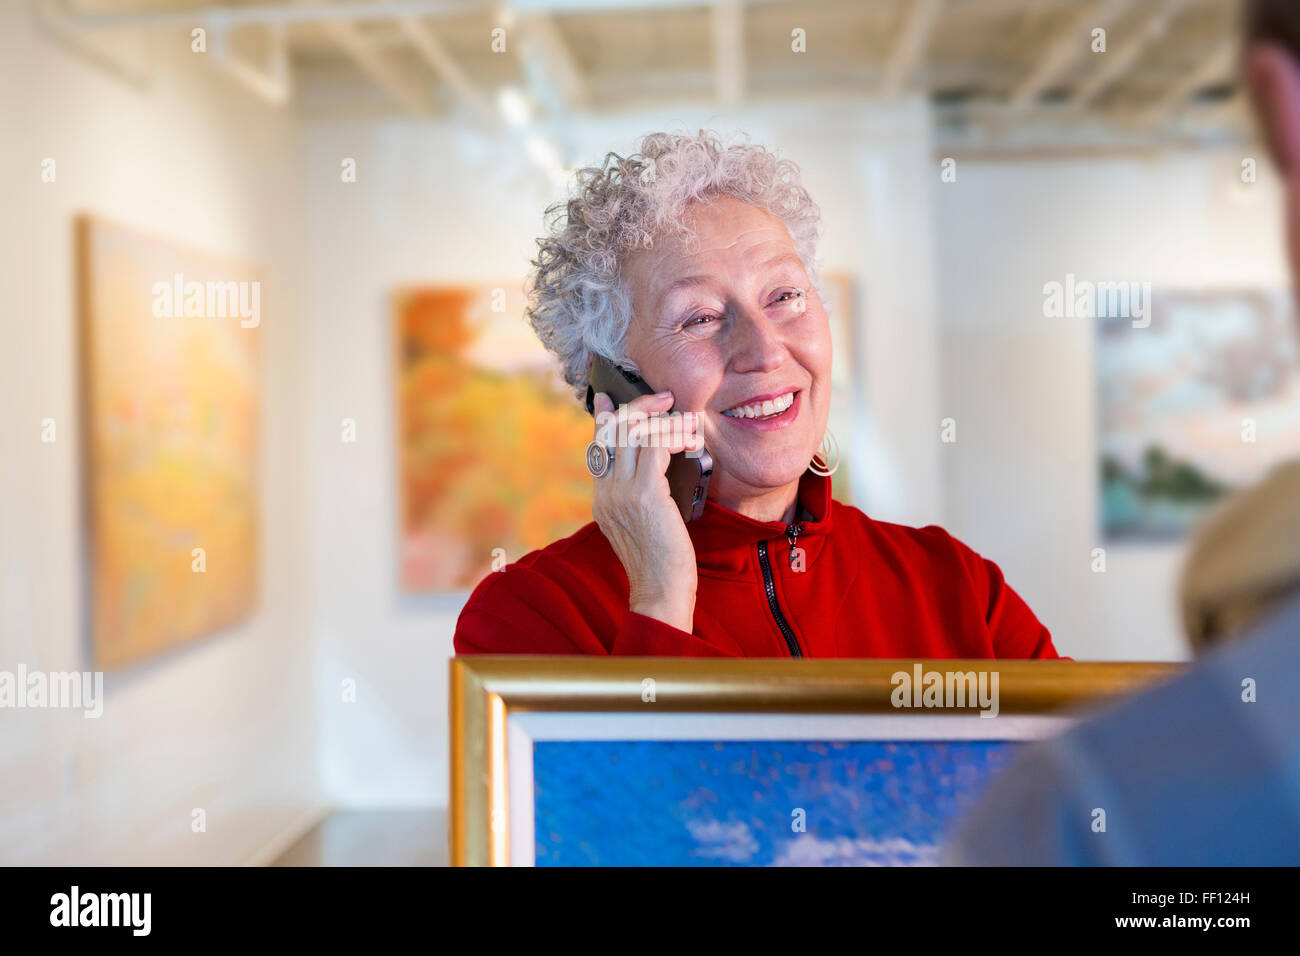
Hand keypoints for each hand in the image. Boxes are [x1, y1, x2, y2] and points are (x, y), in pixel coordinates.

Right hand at [590, 390, 703, 632]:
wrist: (660, 591)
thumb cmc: (660, 564)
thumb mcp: (640, 526)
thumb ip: (639, 498)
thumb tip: (657, 469)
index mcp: (602, 500)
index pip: (598, 448)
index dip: (603, 419)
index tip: (607, 399)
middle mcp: (607, 493)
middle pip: (613, 433)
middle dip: (637, 406)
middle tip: (662, 397)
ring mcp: (622, 493)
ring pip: (633, 434)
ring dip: (659, 417)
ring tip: (680, 413)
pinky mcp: (645, 494)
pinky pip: (655, 448)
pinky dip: (671, 436)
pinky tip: (686, 437)